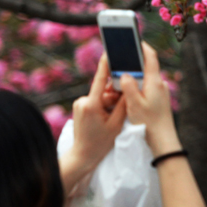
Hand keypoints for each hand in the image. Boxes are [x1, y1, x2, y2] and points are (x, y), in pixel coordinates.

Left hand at [60, 55, 126, 194]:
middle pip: (104, 91)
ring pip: (100, 97)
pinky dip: (103, 106)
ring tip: (112, 118)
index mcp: (91, 104)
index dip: (105, 64)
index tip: (108, 51)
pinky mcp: (79, 107)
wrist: (83, 155)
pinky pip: (95, 102)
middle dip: (114, 96)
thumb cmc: (101, 142)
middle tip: (121, 108)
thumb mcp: (116, 123)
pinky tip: (106, 118)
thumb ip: (122, 103)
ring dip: (109, 103)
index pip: (100, 80)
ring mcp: (79, 104)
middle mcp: (82, 101)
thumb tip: (127, 87)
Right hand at [119, 43, 179, 156]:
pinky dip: (137, 86)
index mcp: (155, 81)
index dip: (142, 46)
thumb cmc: (148, 122)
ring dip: (134, 76)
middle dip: (133, 62)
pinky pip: (147, 87)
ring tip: (119, 78)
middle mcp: (160, 84)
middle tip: (120, 59)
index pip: (150, 57)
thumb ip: (128, 86)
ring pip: (145, 78)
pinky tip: (127, 93)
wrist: (162, 138)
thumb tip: (124, 74)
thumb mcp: (134, 104)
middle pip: (146, 66)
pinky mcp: (159, 99)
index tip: (134, 39)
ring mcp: (160, 92)